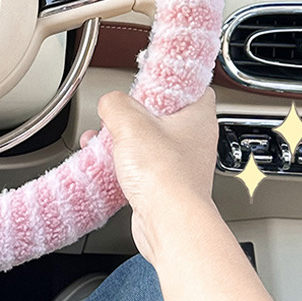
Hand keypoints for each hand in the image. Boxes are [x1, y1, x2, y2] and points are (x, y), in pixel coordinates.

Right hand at [80, 88, 217, 262]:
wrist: (169, 223)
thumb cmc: (165, 176)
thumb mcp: (130, 122)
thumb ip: (115, 103)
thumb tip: (109, 102)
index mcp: (198, 117)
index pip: (192, 86)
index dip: (169, 80)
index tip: (149, 77)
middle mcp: (194, 140)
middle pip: (162, 113)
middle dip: (133, 113)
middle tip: (119, 113)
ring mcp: (181, 164)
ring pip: (149, 140)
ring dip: (123, 138)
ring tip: (103, 139)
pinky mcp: (166, 185)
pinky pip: (142, 165)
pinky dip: (124, 162)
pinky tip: (106, 162)